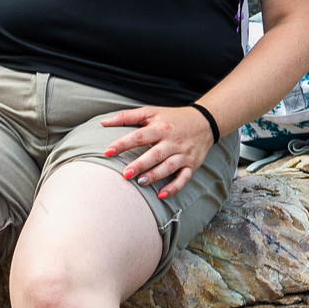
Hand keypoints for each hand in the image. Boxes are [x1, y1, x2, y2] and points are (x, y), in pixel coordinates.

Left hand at [101, 104, 215, 200]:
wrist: (205, 122)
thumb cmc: (173, 118)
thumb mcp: (152, 112)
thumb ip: (127, 117)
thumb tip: (103, 123)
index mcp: (160, 127)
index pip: (139, 136)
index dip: (123, 144)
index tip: (107, 152)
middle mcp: (172, 141)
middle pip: (155, 154)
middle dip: (140, 164)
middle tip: (125, 174)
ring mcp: (183, 154)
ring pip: (168, 167)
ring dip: (155, 176)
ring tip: (140, 183)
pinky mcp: (191, 165)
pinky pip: (184, 178)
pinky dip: (174, 188)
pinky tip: (161, 195)